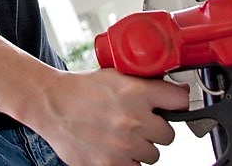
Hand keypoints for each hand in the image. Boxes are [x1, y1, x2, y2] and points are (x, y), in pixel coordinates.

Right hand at [23, 68, 189, 165]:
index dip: (178, 103)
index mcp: (136, 92)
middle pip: (169, 134)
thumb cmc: (80, 90)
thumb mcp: (115, 75)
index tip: (176, 105)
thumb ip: (144, 84)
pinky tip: (113, 147)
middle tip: (139, 124)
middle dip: (156, 130)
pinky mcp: (111, 164)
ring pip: (153, 155)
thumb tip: (172, 93)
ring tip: (121, 135)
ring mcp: (123, 145)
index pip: (180, 100)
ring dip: (141, 147)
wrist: (50, 104)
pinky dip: (126, 161)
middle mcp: (133, 119)